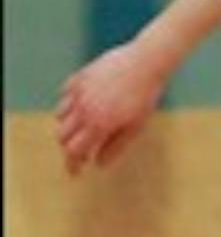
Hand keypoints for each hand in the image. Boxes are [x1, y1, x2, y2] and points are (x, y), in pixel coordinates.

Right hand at [55, 39, 168, 173]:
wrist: (145, 63)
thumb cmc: (145, 97)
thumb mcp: (135, 126)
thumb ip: (116, 146)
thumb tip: (98, 164)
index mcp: (98, 124)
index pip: (75, 151)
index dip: (73, 164)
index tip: (74, 174)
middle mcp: (83, 109)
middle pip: (63, 136)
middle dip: (69, 147)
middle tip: (81, 153)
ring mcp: (78, 92)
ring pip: (60, 115)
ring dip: (69, 126)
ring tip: (84, 130)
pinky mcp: (78, 78)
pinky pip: (65, 95)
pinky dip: (70, 105)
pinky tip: (82, 107)